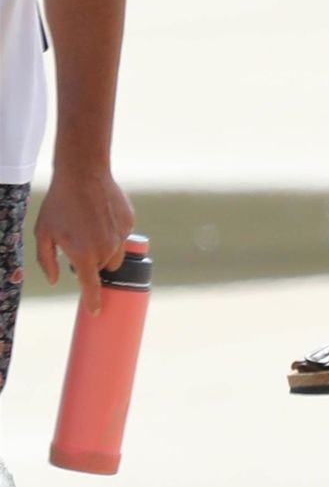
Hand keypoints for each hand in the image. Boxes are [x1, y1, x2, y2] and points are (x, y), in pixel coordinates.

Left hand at [35, 167, 133, 313]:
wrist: (83, 174)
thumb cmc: (58, 204)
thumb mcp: (43, 233)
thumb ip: (46, 261)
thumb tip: (55, 280)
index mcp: (83, 256)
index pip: (91, 287)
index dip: (93, 302)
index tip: (95, 311)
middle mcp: (105, 250)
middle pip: (103, 269)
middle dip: (92, 263)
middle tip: (80, 245)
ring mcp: (120, 237)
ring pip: (116, 255)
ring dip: (105, 251)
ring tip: (91, 229)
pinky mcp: (128, 224)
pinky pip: (122, 237)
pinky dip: (113, 233)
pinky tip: (100, 216)